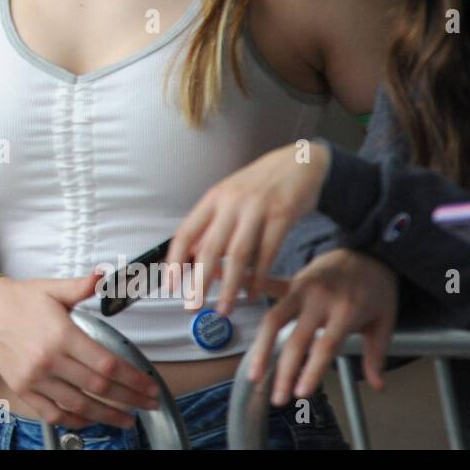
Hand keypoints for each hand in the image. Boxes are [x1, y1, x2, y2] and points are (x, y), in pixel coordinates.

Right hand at [0, 274, 162, 428]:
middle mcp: (50, 360)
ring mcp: (35, 378)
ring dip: (107, 416)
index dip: (132, 379)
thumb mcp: (53, 288)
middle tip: (149, 405)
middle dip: (128, 399)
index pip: (106, 363)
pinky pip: (52, 413)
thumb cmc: (20, 298)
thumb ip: (82, 286)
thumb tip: (104, 274)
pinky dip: (74, 421)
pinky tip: (91, 421)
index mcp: (62, 335)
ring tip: (127, 420)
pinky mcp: (23, 389)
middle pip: (98, 387)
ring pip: (78, 404)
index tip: (150, 387)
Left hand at [166, 141, 330, 314]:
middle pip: (210, 249)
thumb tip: (192, 255)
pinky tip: (252, 293)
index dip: (175, 261)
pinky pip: (267, 253)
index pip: (186, 233)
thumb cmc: (261, 184)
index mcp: (213, 198)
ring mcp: (257, 209)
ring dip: (229, 287)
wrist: (300, 161)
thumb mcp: (230, 198)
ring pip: (238, 255)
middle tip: (192, 306)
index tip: (170, 285)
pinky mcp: (282, 216)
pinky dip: (258, 278)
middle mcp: (231, 203)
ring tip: (224, 308)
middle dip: (199, 282)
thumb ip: (212, 225)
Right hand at [244, 248, 397, 405]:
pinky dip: (241, 282)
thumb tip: (379, 386)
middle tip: (277, 398)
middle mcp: (319, 298)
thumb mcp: (386, 321)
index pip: (324, 345)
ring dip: (260, 348)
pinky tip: (217, 278)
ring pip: (273, 319)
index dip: (310, 371)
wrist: (371, 248)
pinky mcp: (291, 280)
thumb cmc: (378, 288)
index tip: (299, 393)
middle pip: (295, 339)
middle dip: (284, 371)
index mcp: (346, 310)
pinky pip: (264, 284)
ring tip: (253, 373)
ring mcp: (301, 288)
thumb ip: (377, 353)